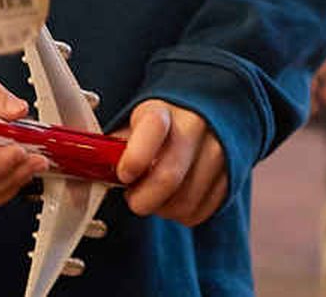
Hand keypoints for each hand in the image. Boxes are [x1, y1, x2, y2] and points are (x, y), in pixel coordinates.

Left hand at [116, 100, 230, 224]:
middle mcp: (196, 126)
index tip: (124, 174)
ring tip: (155, 196)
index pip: (152, 128)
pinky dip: (182, 215)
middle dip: (143, 199)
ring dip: (162, 209)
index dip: (135, 157)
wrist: (209, 113)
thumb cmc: (165, 122)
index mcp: (165, 109)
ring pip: (184, 201)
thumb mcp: (138, 121)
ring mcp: (219, 151)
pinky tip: (175, 199)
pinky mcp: (231, 175)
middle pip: (168, 177)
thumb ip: (117, 145)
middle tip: (133, 198)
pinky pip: (200, 212)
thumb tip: (94, 172)